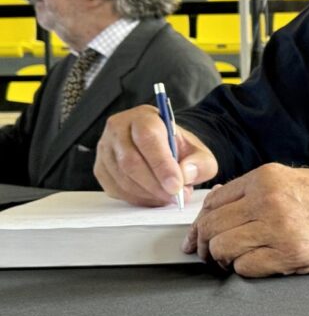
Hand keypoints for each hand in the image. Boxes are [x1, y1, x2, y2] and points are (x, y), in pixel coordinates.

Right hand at [94, 105, 217, 206]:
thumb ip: (200, 163)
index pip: (147, 138)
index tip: (176, 185)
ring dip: (148, 194)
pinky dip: (137, 198)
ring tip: (169, 197)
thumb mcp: (199, 152)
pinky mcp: (101, 168)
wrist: (163, 149)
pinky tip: (154, 197)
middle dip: (156, 185)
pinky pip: (116, 189)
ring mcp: (105, 149)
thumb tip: (186, 174)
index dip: (162, 164)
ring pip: (122, 178)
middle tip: (176, 197)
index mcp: (144, 117)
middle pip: (130, 161)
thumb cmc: (179, 148)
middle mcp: (119, 129)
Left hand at [183, 164, 308, 277]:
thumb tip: (222, 206)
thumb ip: (260, 192)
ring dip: (224, 260)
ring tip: (234, 264)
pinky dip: (245, 271)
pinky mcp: (291, 255)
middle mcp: (268, 200)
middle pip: (212, 226)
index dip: (200, 223)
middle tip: (209, 257)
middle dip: (205, 245)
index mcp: (267, 178)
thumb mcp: (297, 181)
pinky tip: (257, 268)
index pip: (214, 201)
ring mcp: (279, 228)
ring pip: (223, 248)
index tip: (198, 237)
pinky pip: (246, 268)